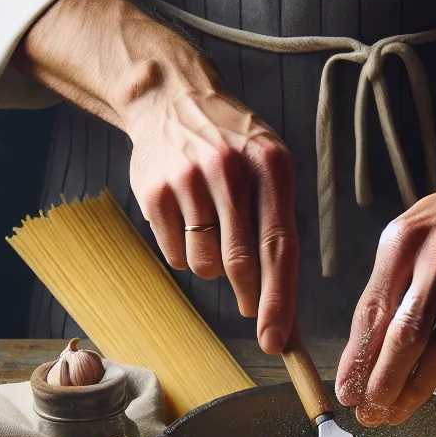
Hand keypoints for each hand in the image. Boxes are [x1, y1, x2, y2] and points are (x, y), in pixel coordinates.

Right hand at [126, 87, 298, 353]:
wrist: (170, 96)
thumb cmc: (232, 147)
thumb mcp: (269, 167)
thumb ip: (278, 225)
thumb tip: (282, 302)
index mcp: (271, 166)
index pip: (280, 247)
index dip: (279, 300)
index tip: (276, 340)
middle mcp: (230, 169)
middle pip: (242, 262)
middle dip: (250, 301)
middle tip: (252, 314)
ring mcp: (188, 178)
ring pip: (205, 265)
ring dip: (213, 270)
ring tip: (214, 238)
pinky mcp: (153, 190)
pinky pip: (175, 255)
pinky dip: (185, 256)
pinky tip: (188, 225)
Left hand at [334, 134, 435, 424]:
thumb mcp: (413, 235)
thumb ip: (390, 285)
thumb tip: (364, 349)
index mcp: (404, 241)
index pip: (372, 312)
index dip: (358, 359)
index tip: (348, 391)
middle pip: (405, 335)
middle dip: (384, 382)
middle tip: (373, 411)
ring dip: (420, 387)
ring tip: (403, 408)